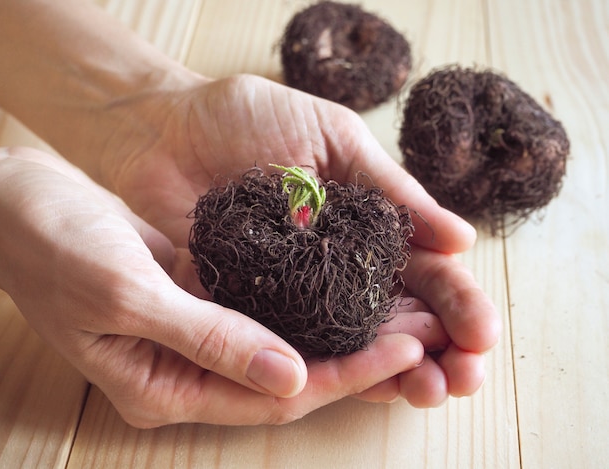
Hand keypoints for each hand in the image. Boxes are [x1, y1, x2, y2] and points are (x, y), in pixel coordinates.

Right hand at [0, 147, 425, 426]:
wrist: (18, 206)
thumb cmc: (54, 249)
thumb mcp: (126, 295)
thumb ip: (208, 339)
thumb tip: (293, 377)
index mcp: (164, 388)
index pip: (274, 395)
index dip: (344, 374)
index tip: (404, 348)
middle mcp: (188, 371)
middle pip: (291, 375)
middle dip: (361, 356)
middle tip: (428, 332)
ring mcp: (198, 335)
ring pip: (288, 342)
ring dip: (345, 327)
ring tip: (407, 308)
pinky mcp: (204, 298)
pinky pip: (269, 308)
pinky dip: (312, 299)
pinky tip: (351, 282)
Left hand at [87, 74, 500, 407]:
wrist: (165, 127)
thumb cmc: (248, 118)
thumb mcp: (333, 138)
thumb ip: (390, 189)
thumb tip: (461, 239)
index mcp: (367, 225)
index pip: (424, 272)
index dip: (457, 304)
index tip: (481, 332)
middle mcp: (338, 266)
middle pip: (399, 318)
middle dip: (440, 350)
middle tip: (465, 377)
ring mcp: (295, 293)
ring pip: (355, 342)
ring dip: (397, 370)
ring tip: (431, 390)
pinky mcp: (249, 308)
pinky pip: (293, 346)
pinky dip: (329, 369)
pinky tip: (365, 386)